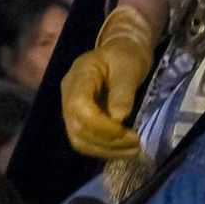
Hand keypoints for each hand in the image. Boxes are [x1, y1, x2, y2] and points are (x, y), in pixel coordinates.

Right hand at [61, 3, 155, 160]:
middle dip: (106, 142)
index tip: (124, 131)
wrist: (122, 52)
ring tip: (133, 150)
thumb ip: (123, 91)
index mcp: (79, 76)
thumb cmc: (127, 55)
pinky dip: (104, 149)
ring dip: (106, 150)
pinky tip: (123, 149)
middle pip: (77, 128)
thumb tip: (119, 118)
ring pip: (79, 140)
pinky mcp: (79, 120)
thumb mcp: (130, 66)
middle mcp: (69, 95)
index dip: (99, 125)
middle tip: (135, 144)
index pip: (79, 107)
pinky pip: (86, 141)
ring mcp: (71, 109)